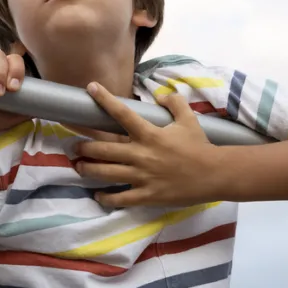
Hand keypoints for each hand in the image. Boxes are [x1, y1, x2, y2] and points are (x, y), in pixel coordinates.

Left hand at [73, 82, 221, 207]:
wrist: (214, 174)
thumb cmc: (199, 146)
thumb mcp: (189, 119)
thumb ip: (174, 102)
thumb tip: (160, 94)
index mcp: (149, 133)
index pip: (121, 113)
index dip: (104, 99)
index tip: (90, 88)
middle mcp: (140, 154)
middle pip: (103, 148)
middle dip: (84, 145)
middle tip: (74, 144)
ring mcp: (141, 177)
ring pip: (105, 173)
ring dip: (87, 169)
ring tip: (78, 165)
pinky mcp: (146, 196)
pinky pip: (120, 199)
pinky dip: (106, 198)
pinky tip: (97, 195)